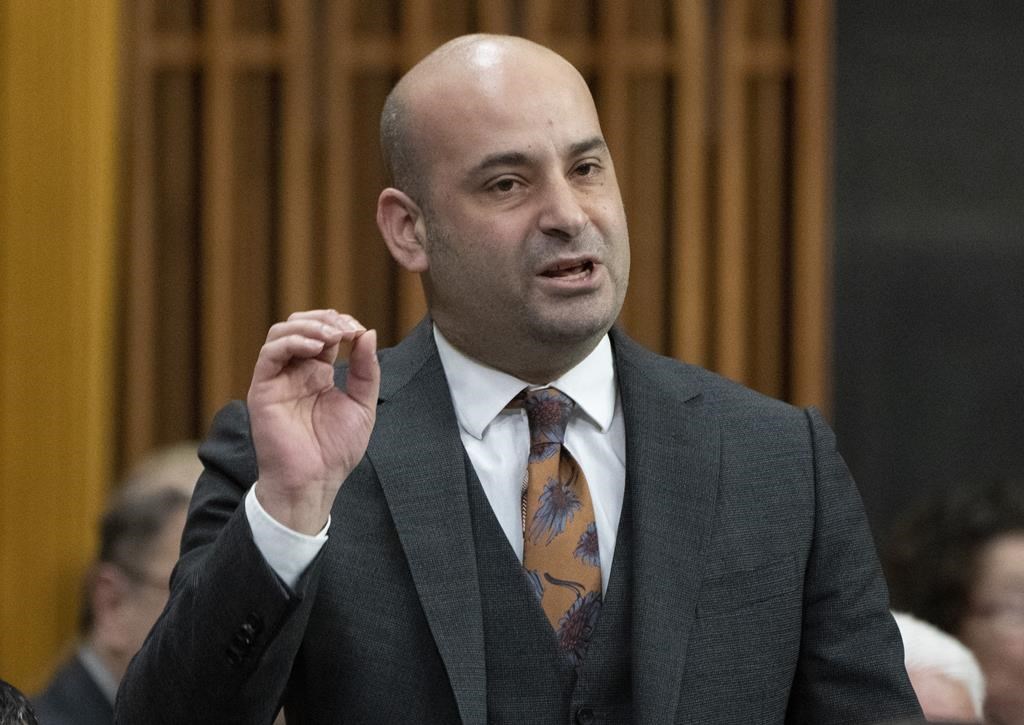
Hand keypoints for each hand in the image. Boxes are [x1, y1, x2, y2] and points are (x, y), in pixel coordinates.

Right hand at [246, 310, 379, 533]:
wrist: (314, 481)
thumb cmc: (336, 450)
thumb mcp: (362, 405)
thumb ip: (365, 370)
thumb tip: (367, 333)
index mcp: (317, 373)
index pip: (323, 333)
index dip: (340, 324)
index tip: (358, 332)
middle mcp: (295, 372)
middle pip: (300, 325)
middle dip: (325, 319)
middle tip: (346, 328)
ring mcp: (278, 379)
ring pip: (282, 332)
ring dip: (309, 326)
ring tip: (333, 336)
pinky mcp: (262, 389)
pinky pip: (269, 354)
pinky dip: (291, 342)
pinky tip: (315, 348)